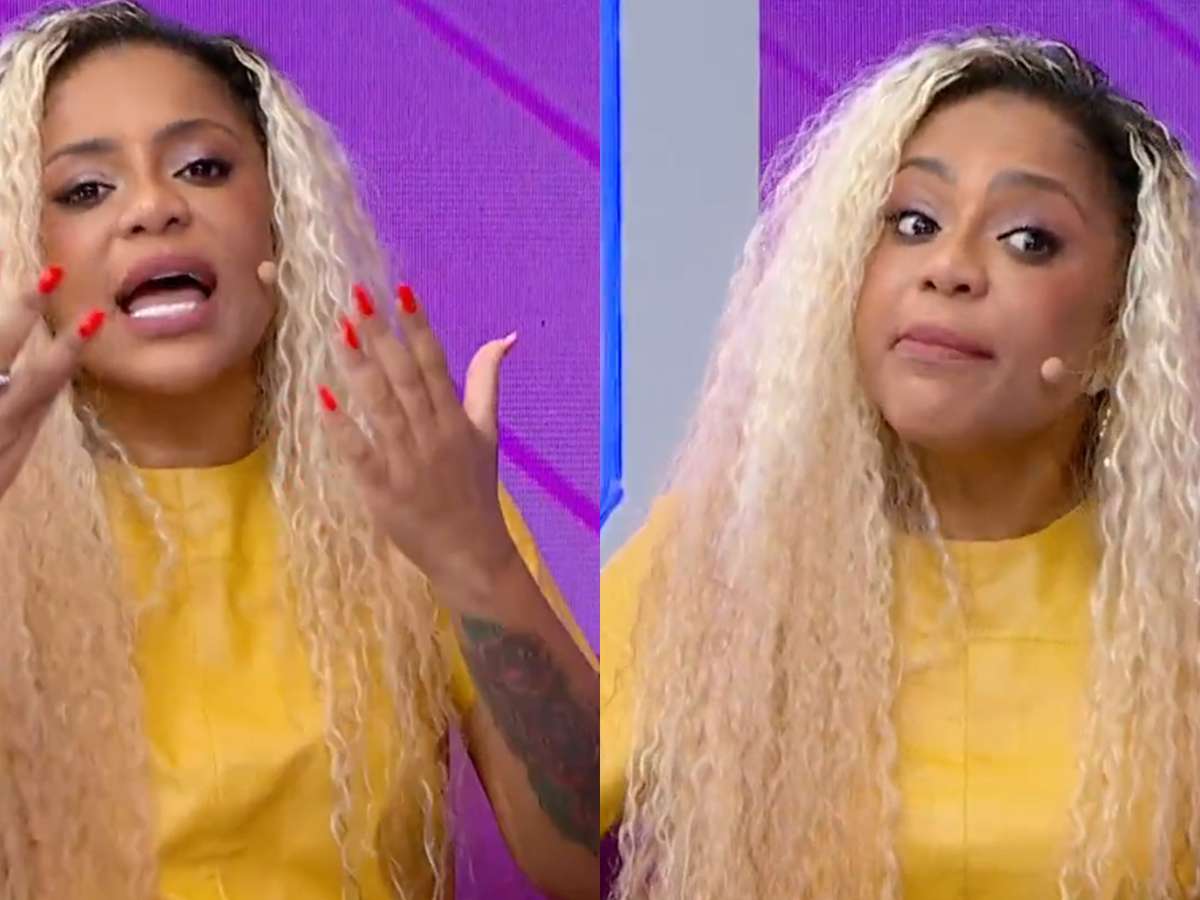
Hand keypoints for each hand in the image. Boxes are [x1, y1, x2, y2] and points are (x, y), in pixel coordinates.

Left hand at [0, 267, 104, 500]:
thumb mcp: (10, 460)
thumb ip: (25, 418)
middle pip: (8, 349)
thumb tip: (54, 379)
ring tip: (31, 283)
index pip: (46, 379)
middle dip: (28, 310)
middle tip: (50, 275)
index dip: (69, 348)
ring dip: (11, 317)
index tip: (94, 317)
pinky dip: (2, 348)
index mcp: (13, 423)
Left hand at [319, 283, 519, 605]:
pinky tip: (322, 398)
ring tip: (339, 331)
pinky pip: (359, 453)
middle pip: (405, 377)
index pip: (436, 363)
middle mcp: (433, 434)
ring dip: (359, 368)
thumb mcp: (488, 433)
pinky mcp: (383, 490)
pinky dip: (342, 427)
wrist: (471, 553)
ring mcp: (407, 462)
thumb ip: (488, 382)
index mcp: (457, 419)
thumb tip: (507, 336)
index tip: (401, 290)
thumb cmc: (474, 490)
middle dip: (382, 335)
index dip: (419, 326)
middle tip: (357, 296)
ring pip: (381, 406)